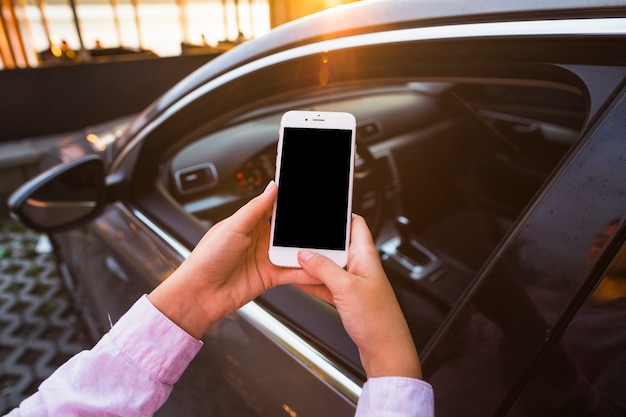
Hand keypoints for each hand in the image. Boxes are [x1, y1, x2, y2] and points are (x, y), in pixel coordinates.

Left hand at [148, 181, 317, 337]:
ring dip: (310, 249)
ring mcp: (267, 258)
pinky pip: (294, 272)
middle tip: (327, 221)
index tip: (308, 193)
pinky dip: (307, 272)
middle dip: (307, 226)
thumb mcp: (233, 226)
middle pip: (290, 229)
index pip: (275, 207)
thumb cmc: (207, 258)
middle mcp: (260, 239)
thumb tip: (273, 186)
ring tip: (330, 245)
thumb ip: (256, 208)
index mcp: (249, 222)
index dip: (290, 201)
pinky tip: (319, 269)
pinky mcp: (271, 277)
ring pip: (296, 250)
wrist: (200, 294)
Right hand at [296, 214, 421, 378]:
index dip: (341, 213)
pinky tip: (298, 279)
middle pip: (336, 244)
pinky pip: (326, 283)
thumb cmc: (379, 321)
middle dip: (317, 241)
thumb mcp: (346, 288)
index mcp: (366, 256)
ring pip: (328, 265)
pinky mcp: (347, 298)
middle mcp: (360, 266)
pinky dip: (313, 281)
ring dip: (312, 263)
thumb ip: (323, 268)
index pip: (356, 224)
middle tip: (298, 236)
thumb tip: (305, 254)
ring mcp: (353, 282)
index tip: (324, 208)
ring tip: (292, 258)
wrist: (385, 350)